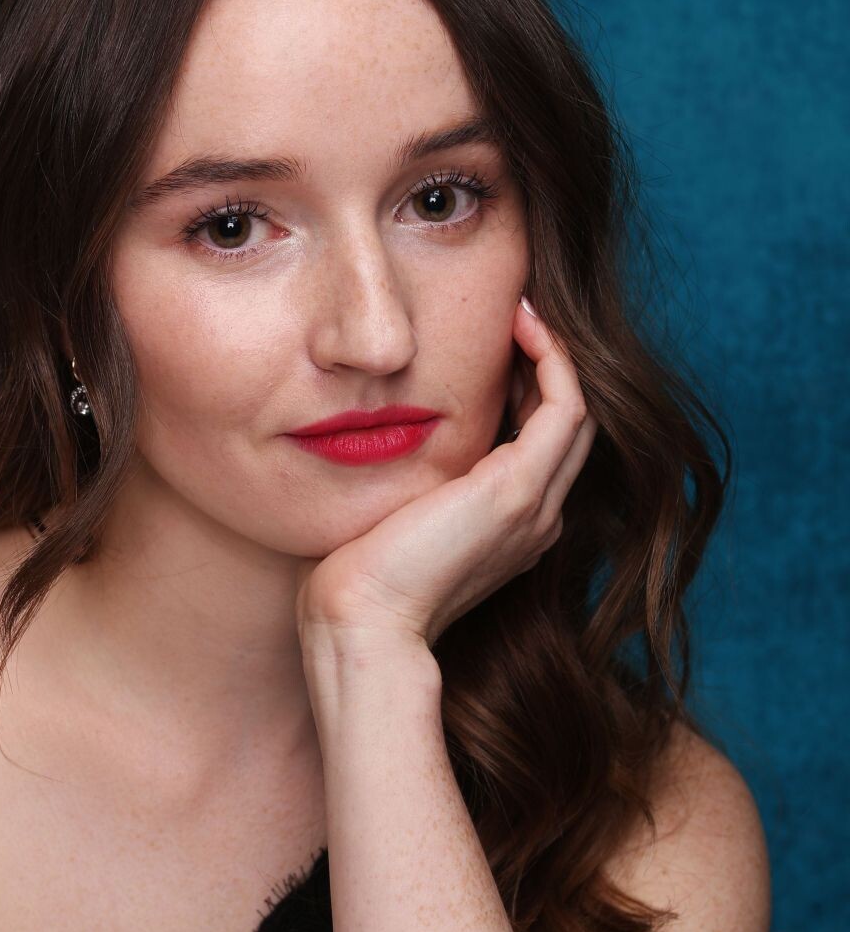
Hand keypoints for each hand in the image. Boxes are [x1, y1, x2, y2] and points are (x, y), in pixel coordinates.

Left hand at [294, 298, 597, 653]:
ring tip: (522, 309)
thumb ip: (406, 486)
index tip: (495, 345)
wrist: (363, 622)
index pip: (537, 444)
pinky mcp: (520, 488)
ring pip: (575, 409)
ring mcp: (535, 505)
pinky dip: (554, 358)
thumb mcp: (389, 518)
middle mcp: (535, 519)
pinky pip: (566, 404)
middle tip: (517, 314)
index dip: (526, 388)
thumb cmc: (356, 579)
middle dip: (547, 364)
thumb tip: (377, 440)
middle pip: (566, 424)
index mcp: (508, 529)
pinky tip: (523, 323)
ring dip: (556, 353)